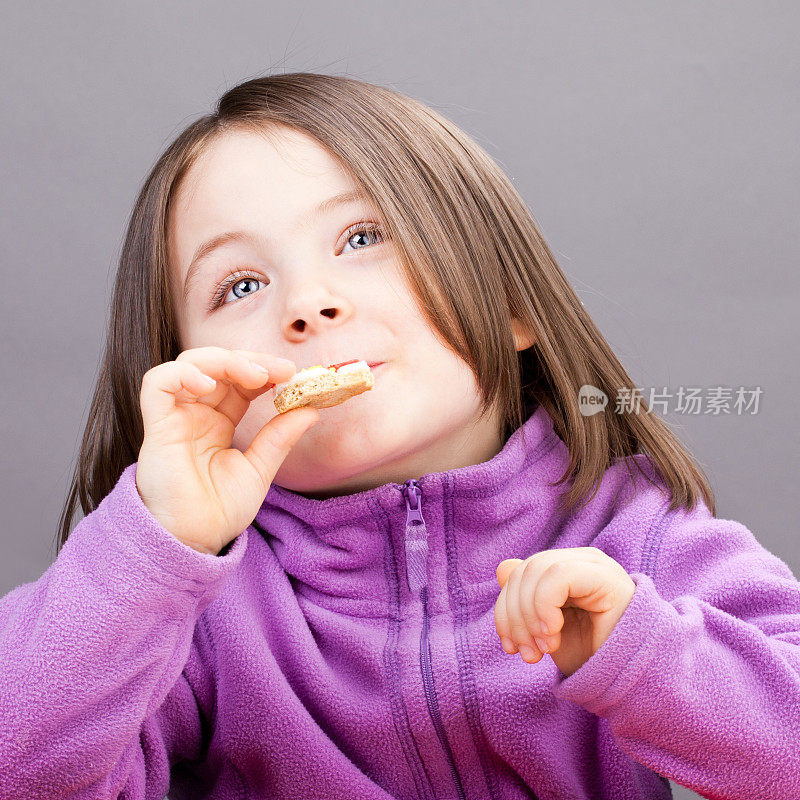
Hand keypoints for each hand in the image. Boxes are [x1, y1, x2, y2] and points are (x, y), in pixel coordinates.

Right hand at [135, 346, 319, 554]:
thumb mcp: (259, 469)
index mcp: (218, 422)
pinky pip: (158, 383)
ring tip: (254, 375)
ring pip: (190, 364)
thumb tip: (312, 410)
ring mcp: (175, 416)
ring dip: (225, 360)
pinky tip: (209, 384)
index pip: (240, 381)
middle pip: (219, 365)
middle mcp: (196, 414)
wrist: (193, 541)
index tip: (293, 373)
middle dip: (251, 360)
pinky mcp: (156, 425)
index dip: (265, 370)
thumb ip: (280, 438)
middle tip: (283, 370)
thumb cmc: (219, 511)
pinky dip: (183, 374)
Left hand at [494, 547, 635, 676]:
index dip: (505, 610)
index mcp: (566, 570)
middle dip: (515, 617)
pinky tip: (551, 633)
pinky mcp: (605, 576)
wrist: (634, 681)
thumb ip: (525, 600)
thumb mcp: (546, 631)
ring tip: (544, 649)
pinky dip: (544, 605)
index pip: (520, 573)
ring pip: (537, 570)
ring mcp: (594, 565)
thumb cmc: (593, 656)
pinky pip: (558, 576)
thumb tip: (503, 566)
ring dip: (529, 616)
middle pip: (525, 571)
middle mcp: (580, 561)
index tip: (511, 648)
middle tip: (529, 654)